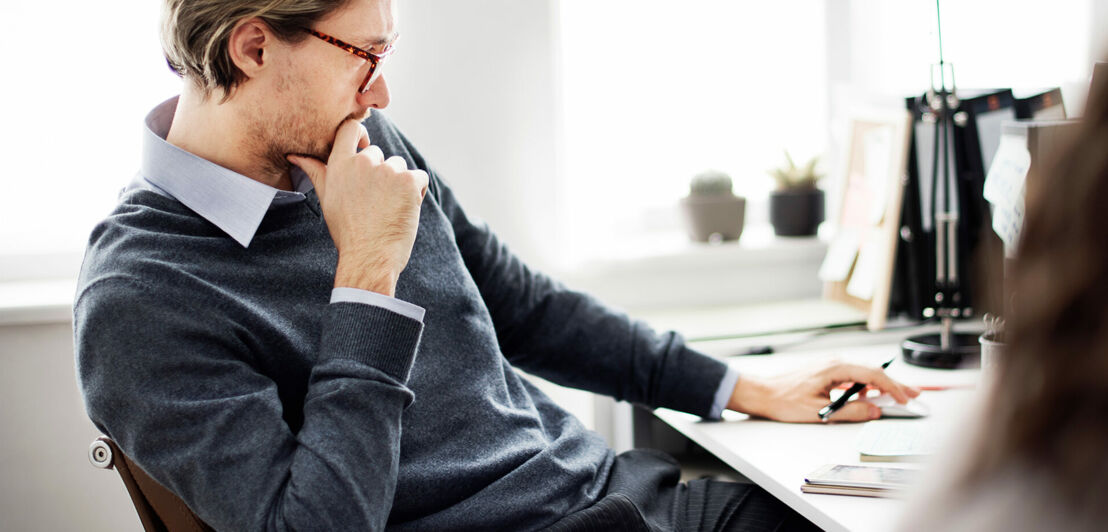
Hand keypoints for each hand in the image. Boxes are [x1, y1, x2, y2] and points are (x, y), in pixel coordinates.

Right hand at [287, 120, 428, 296]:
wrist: (369, 257)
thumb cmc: (347, 231)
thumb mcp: (327, 198)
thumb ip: (315, 170)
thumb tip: (294, 154)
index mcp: (340, 164)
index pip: (350, 128)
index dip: (361, 135)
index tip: (364, 148)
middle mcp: (363, 162)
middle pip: (378, 154)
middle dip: (380, 174)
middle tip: (374, 203)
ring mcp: (387, 170)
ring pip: (399, 166)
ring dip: (399, 183)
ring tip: (388, 209)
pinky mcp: (409, 181)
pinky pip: (419, 177)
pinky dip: (417, 192)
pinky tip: (404, 210)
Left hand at [726, 361, 920, 422]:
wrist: (763, 393)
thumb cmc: (784, 400)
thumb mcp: (820, 412)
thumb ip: (850, 412)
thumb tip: (874, 411)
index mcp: (835, 368)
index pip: (872, 375)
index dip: (892, 387)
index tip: (905, 399)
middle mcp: (835, 363)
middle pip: (872, 372)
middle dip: (894, 384)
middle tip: (914, 394)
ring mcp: (831, 366)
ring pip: (863, 373)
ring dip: (881, 385)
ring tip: (897, 396)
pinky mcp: (827, 372)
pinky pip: (852, 377)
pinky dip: (865, 386)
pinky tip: (869, 396)